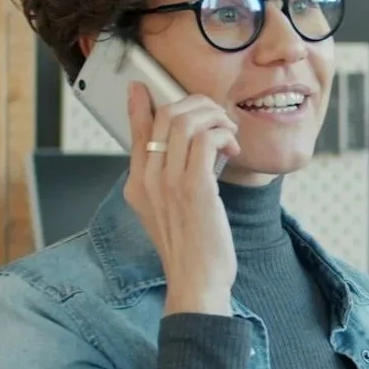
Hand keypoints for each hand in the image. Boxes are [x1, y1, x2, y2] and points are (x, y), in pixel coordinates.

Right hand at [124, 82, 240, 315]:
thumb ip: (169, 179)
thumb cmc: (191, 249)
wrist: (197, 281)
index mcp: (137, 185)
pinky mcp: (194, 188)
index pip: (136, 131)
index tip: (143, 87)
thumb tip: (186, 150)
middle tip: (218, 119)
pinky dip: (223, 134)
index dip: (140, 104)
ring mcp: (168, 183)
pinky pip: (206, 139)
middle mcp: (147, 180)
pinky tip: (232, 147)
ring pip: (185, 120)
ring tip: (229, 134)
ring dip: (215, 117)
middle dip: (197, 106)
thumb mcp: (169, 211)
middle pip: (164, 116)